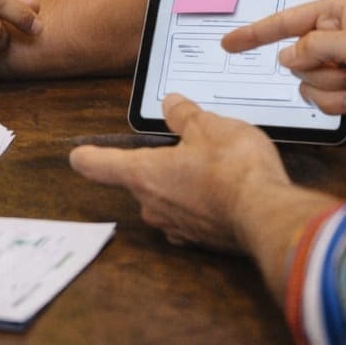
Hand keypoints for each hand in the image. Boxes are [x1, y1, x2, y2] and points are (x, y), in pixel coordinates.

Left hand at [69, 93, 282, 250]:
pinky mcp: (200, 239)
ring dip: (179, 183)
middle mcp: (152, 203)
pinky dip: (200, 203)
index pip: (97, 165)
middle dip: (155, 163)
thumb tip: (171, 105)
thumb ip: (184, 115)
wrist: (267, 215)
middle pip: (138, 180)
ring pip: (165, 198)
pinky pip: (189, 215)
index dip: (87, 156)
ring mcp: (175, 225)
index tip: (78, 153)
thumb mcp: (208, 125)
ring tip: (210, 165)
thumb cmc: (234, 169)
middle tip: (182, 144)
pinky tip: (221, 191)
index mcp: (142, 173)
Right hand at [223, 0, 345, 133]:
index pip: (286, 21)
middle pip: (294, 57)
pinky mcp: (344, 91)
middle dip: (321, 69)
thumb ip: (315, 46)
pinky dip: (338, 103)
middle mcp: (335, 36)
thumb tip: (289, 57)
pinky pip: (319, 100)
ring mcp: (339, 65)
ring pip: (305, 82)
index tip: (230, 42)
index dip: (255, 33)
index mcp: (338, 12)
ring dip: (332, 89)